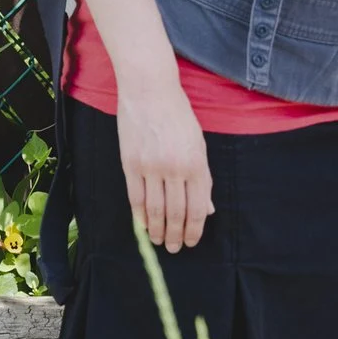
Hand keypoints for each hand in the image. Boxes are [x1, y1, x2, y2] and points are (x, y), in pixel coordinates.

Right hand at [119, 86, 213, 252]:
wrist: (149, 89)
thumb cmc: (178, 114)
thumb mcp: (199, 144)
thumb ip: (203, 178)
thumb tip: (207, 210)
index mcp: (196, 163)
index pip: (197, 208)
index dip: (195, 230)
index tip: (191, 242)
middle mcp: (175, 168)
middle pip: (176, 213)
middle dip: (176, 235)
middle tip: (175, 248)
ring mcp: (151, 166)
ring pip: (155, 209)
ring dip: (158, 230)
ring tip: (159, 242)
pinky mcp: (130, 162)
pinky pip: (135, 197)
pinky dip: (140, 216)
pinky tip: (143, 226)